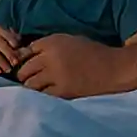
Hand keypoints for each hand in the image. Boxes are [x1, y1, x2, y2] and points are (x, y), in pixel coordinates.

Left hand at [14, 33, 131, 98]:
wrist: (112, 68)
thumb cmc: (92, 52)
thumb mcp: (69, 41)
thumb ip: (49, 46)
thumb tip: (27, 54)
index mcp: (52, 42)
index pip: (26, 51)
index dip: (24, 58)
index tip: (25, 64)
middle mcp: (50, 58)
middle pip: (24, 69)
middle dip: (23, 74)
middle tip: (27, 79)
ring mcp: (56, 76)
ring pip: (30, 84)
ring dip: (30, 86)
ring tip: (35, 88)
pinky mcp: (63, 91)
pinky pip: (42, 95)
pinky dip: (41, 96)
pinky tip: (45, 95)